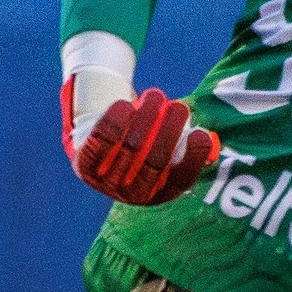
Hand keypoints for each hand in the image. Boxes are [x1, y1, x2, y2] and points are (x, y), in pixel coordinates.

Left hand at [63, 81, 219, 205]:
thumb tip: (207, 141)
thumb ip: (185, 147)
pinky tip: (126, 104)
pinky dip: (114, 122)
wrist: (100, 145)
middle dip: (170, 130)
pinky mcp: (85, 166)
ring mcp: (106, 183)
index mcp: (158, 194)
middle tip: (180, 106)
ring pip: (130, 148)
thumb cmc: (144, 145)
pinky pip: (101, 142)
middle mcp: (132, 195)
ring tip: (157, 95)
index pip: (180, 180)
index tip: (201, 133)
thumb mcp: (166, 150)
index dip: (193, 158)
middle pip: (155, 162)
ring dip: (146, 118)